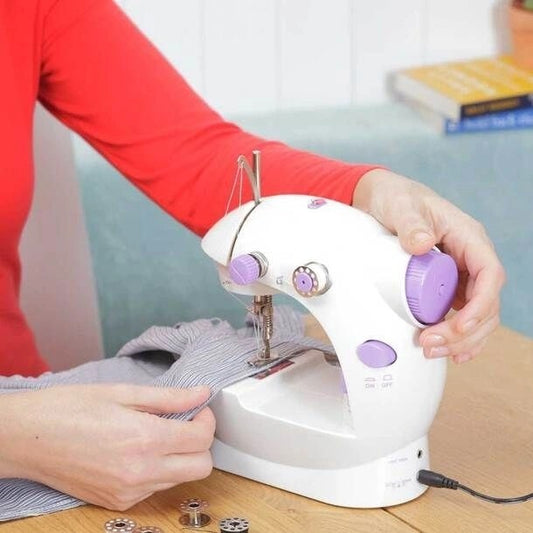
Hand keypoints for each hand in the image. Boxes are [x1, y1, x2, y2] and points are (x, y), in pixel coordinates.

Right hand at [0, 384, 214, 509]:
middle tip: (185, 423)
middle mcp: (140, 473)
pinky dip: (157, 470)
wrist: (26, 438)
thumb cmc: (69, 408)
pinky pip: (154, 489)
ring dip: (180, 457)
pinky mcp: (117, 503)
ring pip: (179, 479)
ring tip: (157, 433)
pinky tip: (138, 451)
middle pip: (201, 467)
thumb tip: (201, 394)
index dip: (207, 420)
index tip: (198, 408)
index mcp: (145, 440)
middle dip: (201, 443)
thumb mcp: (123, 392)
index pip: (202, 439)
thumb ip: (169, 397)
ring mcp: (128, 493)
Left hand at [353, 169, 504, 363]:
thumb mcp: (402, 206)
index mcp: (468, 237)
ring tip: (433, 351)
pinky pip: (459, 313)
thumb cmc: (397, 198)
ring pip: (475, 313)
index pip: (489, 275)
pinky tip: (450, 351)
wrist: (382, 200)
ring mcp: (458, 273)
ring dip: (459, 338)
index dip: (479, 305)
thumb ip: (410, 223)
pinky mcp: (444, 284)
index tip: (459, 325)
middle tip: (433, 344)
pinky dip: (457, 335)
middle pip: (485, 302)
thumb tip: (421, 244)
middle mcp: (469, 258)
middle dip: (464, 330)